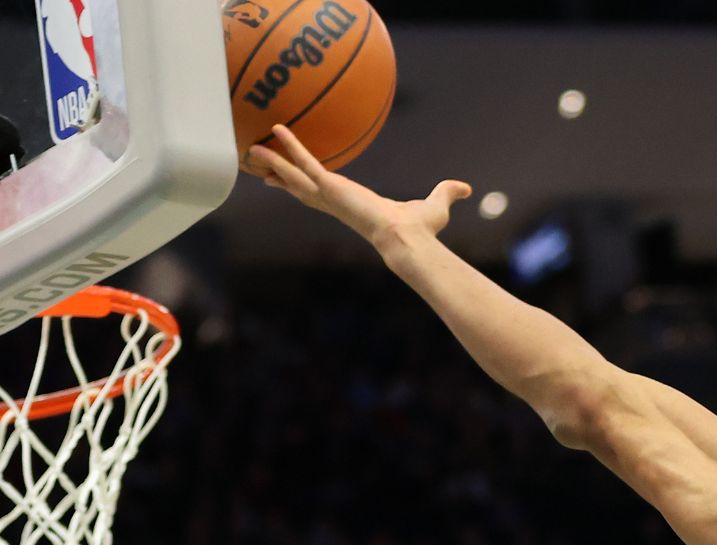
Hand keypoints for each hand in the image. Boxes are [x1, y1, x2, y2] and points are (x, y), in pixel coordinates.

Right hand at [247, 125, 471, 253]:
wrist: (410, 241)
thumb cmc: (421, 230)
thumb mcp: (436, 204)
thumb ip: (447, 193)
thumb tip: (467, 189)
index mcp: (352, 205)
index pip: (322, 193)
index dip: (303, 185)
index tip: (287, 178)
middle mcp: (336, 202)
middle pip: (298, 186)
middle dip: (277, 175)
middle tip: (256, 163)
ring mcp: (330, 195)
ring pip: (293, 175)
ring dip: (272, 162)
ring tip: (250, 149)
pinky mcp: (331, 188)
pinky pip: (305, 163)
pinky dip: (291, 147)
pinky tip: (276, 131)